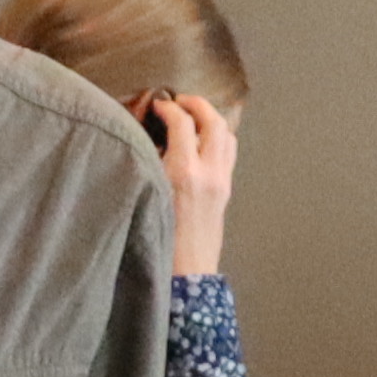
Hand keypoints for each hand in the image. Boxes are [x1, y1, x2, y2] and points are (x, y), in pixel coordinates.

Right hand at [136, 89, 238, 283]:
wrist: (186, 275)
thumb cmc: (159, 242)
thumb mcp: (148, 197)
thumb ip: (150, 164)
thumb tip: (152, 138)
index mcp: (184, 173)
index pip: (181, 124)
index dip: (168, 108)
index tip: (157, 105)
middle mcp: (208, 173)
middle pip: (213, 121)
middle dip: (196, 104)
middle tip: (179, 101)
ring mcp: (221, 181)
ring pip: (226, 134)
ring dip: (211, 119)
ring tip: (193, 116)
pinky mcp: (225, 191)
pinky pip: (228, 152)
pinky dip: (218, 137)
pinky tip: (202, 141)